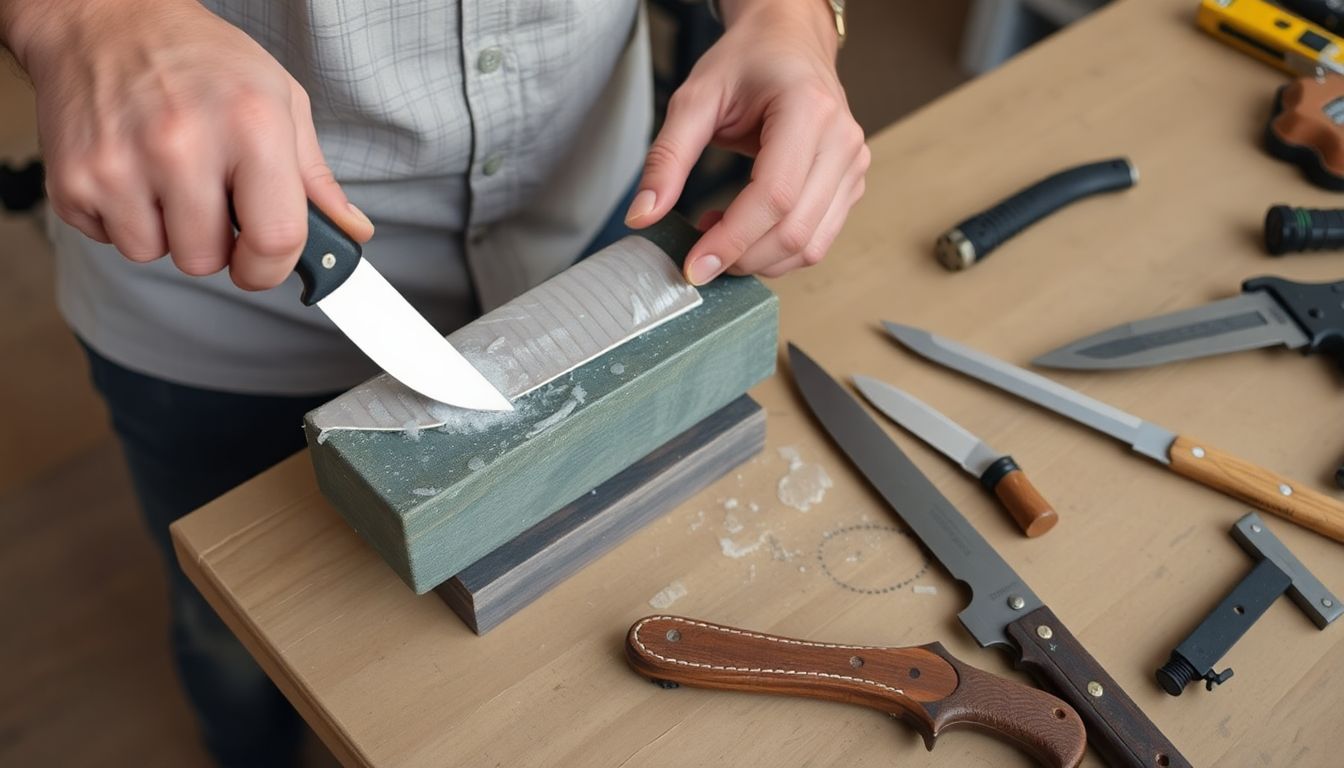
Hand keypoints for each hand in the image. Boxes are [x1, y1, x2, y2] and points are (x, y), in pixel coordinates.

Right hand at [5, 0, 372, 289]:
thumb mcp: (279, 99)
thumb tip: (350, 232)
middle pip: (207, 260)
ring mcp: (120, 162)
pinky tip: (132, 171)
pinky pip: (109, 238)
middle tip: (208, 197)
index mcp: (250, 125)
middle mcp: (183, 143)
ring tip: (167, 178)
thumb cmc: (199, 58)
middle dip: (213, 242)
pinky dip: (122, 217)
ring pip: (154, 254)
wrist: (105, 20)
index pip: (275, 239)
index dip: (273, 267)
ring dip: (165, 231)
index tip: (264, 262)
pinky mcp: (72, 177)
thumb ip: (315, 176)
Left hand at [624, 0, 867, 284]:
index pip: (774, 196)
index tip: (695, 266)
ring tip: (719, 236)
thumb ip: (667, 157)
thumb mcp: (695, 98)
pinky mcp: (851, 184)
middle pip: (795, 230)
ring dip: (759, 259)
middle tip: (699, 256)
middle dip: (742, 258)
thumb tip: (643, 215)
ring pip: (811, 246)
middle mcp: (841, 140)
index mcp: (808, 110)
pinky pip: (818, 239)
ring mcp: (852, 165)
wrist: (789, 41)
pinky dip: (778, 251)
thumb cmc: (747, 62)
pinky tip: (745, 231)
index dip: (733, 240)